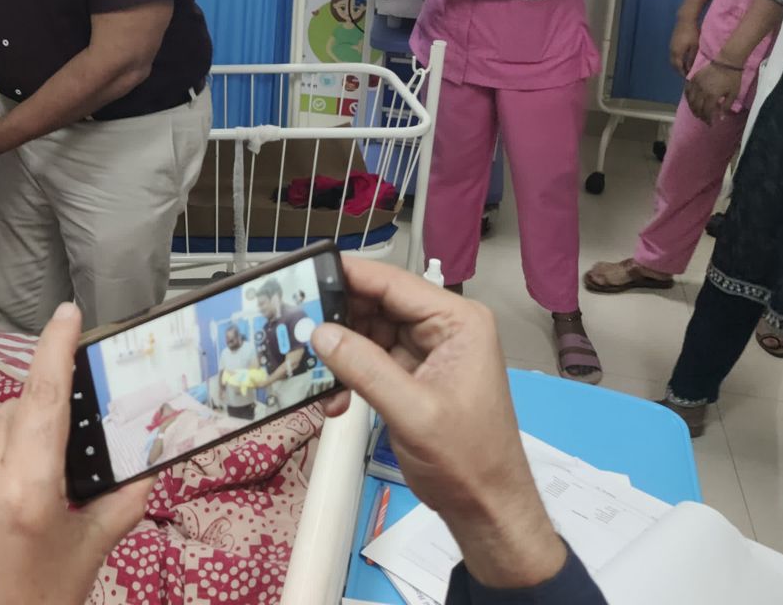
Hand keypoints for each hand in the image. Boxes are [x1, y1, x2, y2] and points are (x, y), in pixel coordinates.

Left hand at [0, 303, 150, 604]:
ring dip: (13, 442)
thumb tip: (145, 467)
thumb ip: (118, 505)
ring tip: (31, 494)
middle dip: (42, 420)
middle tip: (65, 456)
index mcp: (24, 492)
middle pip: (16, 413)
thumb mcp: (84, 559)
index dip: (56, 349)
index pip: (43, 400)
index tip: (68, 314)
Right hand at [313, 258, 566, 590]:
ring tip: (311, 370)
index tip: (303, 274)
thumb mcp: (413, 412)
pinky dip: (347, 375)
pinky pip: (369, 359)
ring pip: (367, 331)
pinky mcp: (412, 375)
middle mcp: (443, 328)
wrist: (486, 508)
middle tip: (295, 329)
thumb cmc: (469, 459)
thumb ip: (365, 368)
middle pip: (376, 304)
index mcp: (457, 322)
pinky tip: (333, 398)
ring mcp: (427, 352)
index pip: (393, 283)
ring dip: (338, 352)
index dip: (347, 275)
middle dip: (337, 319)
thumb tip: (320, 333)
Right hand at [669, 19, 700, 77]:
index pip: (678, 67)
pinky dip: (677, 60)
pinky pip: (673, 55)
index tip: (689, 78)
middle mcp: (672, 51)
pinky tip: (683, 60)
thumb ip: (691, 58)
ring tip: (685, 68)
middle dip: (679, 71)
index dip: (683, 73)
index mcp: (677, 53)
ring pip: (672, 60)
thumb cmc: (692, 33)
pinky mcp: (672, 43)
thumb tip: (689, 68)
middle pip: (673, 65)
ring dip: (677, 65)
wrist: (685, 20)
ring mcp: (671, 47)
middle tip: (686, 75)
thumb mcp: (695, 47)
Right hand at [686, 61, 741, 123]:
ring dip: (693, 108)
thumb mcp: (733, 94)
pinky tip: (691, 101)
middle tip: (704, 119)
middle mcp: (701, 91)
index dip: (708, 119)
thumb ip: (725, 107)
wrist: (726, 62)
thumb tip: (720, 117)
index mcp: (712, 95)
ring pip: (690, 100)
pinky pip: (687, 91)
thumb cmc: (732, 79)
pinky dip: (688, 98)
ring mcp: (696, 84)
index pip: (706, 111)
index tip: (711, 124)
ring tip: (697, 112)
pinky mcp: (693, 79)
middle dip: (700, 115)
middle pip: (697, 107)